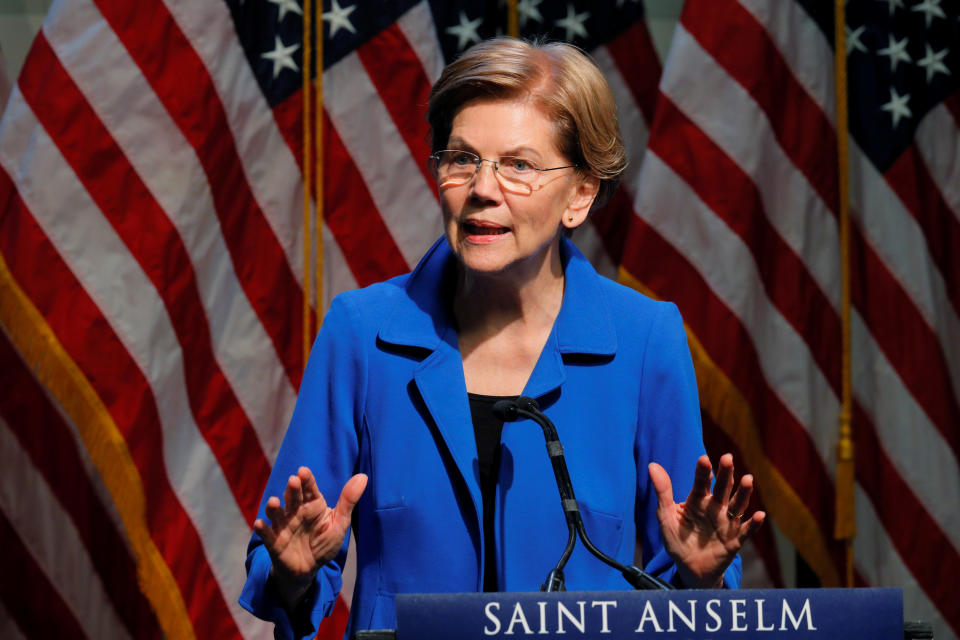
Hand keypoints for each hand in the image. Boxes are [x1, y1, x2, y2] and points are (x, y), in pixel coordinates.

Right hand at [253, 467, 366, 606]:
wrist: (308, 569)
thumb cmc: (324, 543)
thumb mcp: (339, 523)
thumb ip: (348, 501)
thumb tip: (363, 477)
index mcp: (312, 505)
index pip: (309, 489)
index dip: (306, 480)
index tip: (303, 471)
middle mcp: (296, 512)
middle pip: (293, 498)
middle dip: (292, 489)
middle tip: (293, 481)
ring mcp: (283, 526)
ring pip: (276, 514)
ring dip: (273, 508)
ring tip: (274, 502)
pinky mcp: (274, 542)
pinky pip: (267, 535)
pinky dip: (262, 529)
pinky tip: (259, 524)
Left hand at [649, 453, 764, 587]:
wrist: (689, 568)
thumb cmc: (677, 539)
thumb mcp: (666, 516)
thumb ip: (662, 492)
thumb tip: (652, 465)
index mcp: (698, 500)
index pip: (701, 482)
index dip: (703, 471)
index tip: (703, 459)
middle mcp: (715, 508)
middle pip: (723, 488)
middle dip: (726, 473)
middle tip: (727, 458)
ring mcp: (727, 523)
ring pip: (737, 505)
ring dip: (743, 493)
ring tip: (748, 479)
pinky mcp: (735, 540)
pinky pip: (746, 531)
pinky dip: (754, 524)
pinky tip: (760, 515)